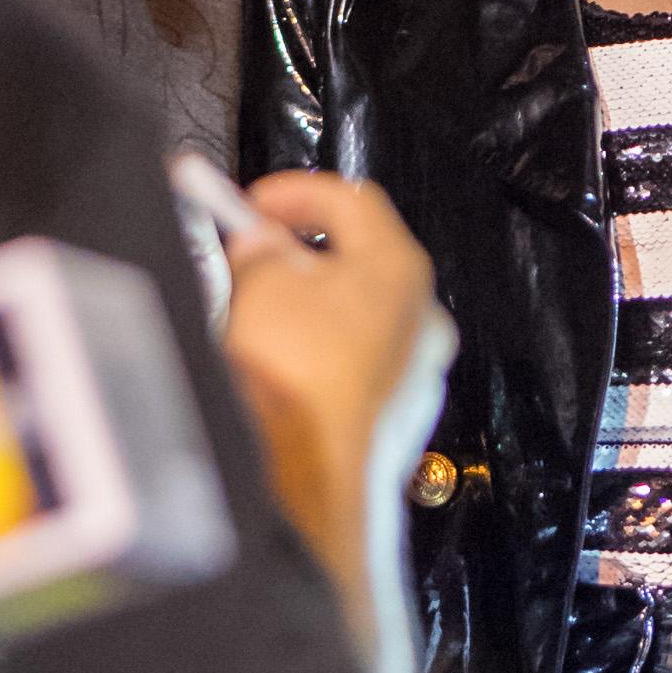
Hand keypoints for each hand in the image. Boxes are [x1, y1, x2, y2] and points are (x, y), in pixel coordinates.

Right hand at [219, 172, 454, 619]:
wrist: (307, 480)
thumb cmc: (296, 376)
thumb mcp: (262, 281)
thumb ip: (263, 248)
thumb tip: (262, 244)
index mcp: (401, 268)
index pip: (352, 199)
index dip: (294, 192)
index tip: (251, 203)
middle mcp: (421, 318)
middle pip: (360, 261)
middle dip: (300, 253)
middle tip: (250, 255)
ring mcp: (413, 373)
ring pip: (357, 319)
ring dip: (309, 307)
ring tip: (256, 313)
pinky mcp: (393, 419)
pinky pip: (352, 370)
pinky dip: (317, 357)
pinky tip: (278, 369)